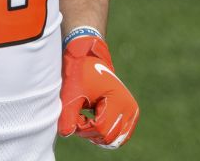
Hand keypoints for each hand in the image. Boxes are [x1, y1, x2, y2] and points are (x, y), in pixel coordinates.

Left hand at [58, 34, 139, 148]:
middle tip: (79, 117)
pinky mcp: (131, 115)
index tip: (76, 115)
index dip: (83, 128)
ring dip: (97, 134)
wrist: (90, 59)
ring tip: (86, 118)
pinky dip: (104, 133)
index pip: (100, 129)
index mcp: (118, 100)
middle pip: (108, 137)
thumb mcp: (71, 93)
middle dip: (89, 132)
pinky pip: (118, 135)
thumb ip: (67, 115)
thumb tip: (66, 133)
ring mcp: (132, 112)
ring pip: (114, 140)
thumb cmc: (79, 74)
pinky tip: (94, 119)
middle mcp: (130, 108)